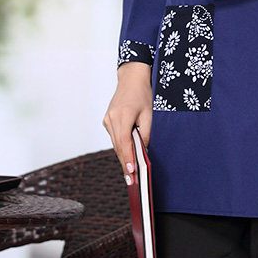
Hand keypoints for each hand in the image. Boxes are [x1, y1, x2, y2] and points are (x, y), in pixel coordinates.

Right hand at [103, 62, 152, 183]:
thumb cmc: (143, 93)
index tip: (131, 172)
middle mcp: (112, 119)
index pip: (124, 143)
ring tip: (130, 172)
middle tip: (131, 180)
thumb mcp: (150, 113)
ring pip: (115, 143)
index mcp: (123, 116)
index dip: (128, 159)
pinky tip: (127, 153)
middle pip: (118, 146)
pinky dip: (121, 145)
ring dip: (123, 156)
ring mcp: (107, 119)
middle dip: (125, 163)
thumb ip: (146, 132)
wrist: (131, 77)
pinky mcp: (107, 120)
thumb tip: (143, 151)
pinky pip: (115, 136)